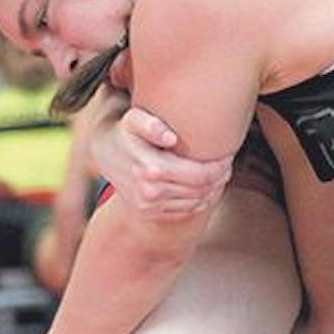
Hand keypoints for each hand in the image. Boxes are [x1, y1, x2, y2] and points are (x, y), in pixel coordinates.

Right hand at [88, 88, 231, 218]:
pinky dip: (199, 200)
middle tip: (227, 164)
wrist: (105, 151)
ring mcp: (148, 206)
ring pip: (196, 202)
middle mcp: (150, 192)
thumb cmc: (127, 130)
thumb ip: (150, 124)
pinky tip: (204, 186)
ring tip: (218, 174)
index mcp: (152, 170)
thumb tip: (169, 138)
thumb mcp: (135, 120)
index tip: (228, 155)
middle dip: (220, 177)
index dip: (220, 167)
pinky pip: (185, 211)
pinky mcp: (148, 213)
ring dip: (212, 189)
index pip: (201, 175)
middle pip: (202, 190)